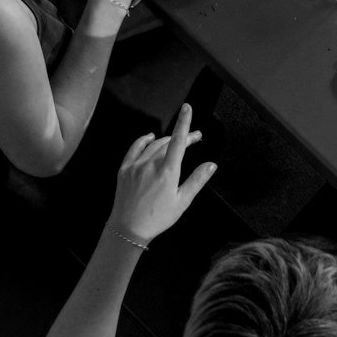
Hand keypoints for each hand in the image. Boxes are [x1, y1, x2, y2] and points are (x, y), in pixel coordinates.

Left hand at [110, 103, 215, 243]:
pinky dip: (144, 140)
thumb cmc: (158, 218)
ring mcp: (136, 165)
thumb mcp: (182, 202)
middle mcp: (151, 164)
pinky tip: (150, 137)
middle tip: (195, 138)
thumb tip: (211, 165)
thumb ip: (197, 180)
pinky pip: (136, 147)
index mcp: (167, 172)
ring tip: (177, 142)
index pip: (178, 141)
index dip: (184, 123)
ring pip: (154, 145)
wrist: (127, 229)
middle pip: (169, 142)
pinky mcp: (125, 169)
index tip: (188, 107)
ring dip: (167, 140)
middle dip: (183, 137)